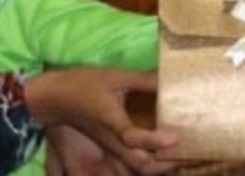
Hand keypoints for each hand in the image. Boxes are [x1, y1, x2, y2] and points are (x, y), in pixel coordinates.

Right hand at [26, 68, 176, 172]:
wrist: (53, 99)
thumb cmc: (84, 84)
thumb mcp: (116, 77)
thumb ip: (144, 79)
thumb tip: (171, 77)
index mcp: (112, 123)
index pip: (132, 138)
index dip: (154, 141)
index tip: (176, 138)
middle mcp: (112, 142)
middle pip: (139, 166)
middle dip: (166, 165)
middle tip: (192, 156)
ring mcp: (109, 149)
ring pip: (134, 170)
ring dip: (158, 168)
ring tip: (182, 159)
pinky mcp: (109, 150)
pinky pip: (129, 165)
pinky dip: (147, 165)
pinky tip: (162, 157)